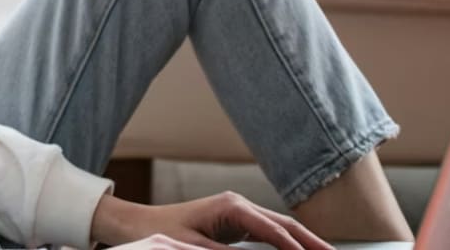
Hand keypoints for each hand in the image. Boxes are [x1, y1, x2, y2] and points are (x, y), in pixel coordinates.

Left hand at [92, 192, 333, 249]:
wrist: (138, 224)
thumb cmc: (161, 234)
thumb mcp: (194, 249)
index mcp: (231, 207)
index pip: (274, 230)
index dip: (298, 247)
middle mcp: (238, 204)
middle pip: (284, 224)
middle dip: (312, 241)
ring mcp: (238, 211)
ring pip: (279, 227)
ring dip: (303, 241)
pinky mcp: (235, 221)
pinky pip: (268, 233)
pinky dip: (286, 243)